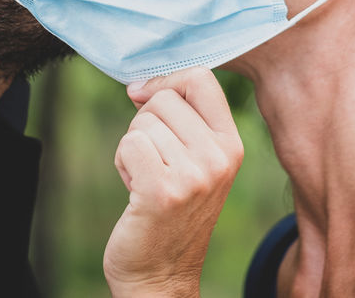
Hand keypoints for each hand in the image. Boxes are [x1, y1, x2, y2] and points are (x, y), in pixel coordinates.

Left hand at [103, 67, 243, 297]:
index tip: (144, 97)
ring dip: (133, 148)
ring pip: (142, 123)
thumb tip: (140, 86)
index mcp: (232, 145)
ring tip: (146, 179)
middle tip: (153, 162)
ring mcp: (194, 175)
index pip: (202, 79)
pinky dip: (122, 162)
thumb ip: (181, 121)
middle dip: (145, 124)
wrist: (161, 276)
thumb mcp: (194, 161)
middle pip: (165, 100)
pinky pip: (129, 145)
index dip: (167, 81)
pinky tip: (135, 189)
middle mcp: (220, 158)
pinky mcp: (163, 191)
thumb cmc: (169, 214)